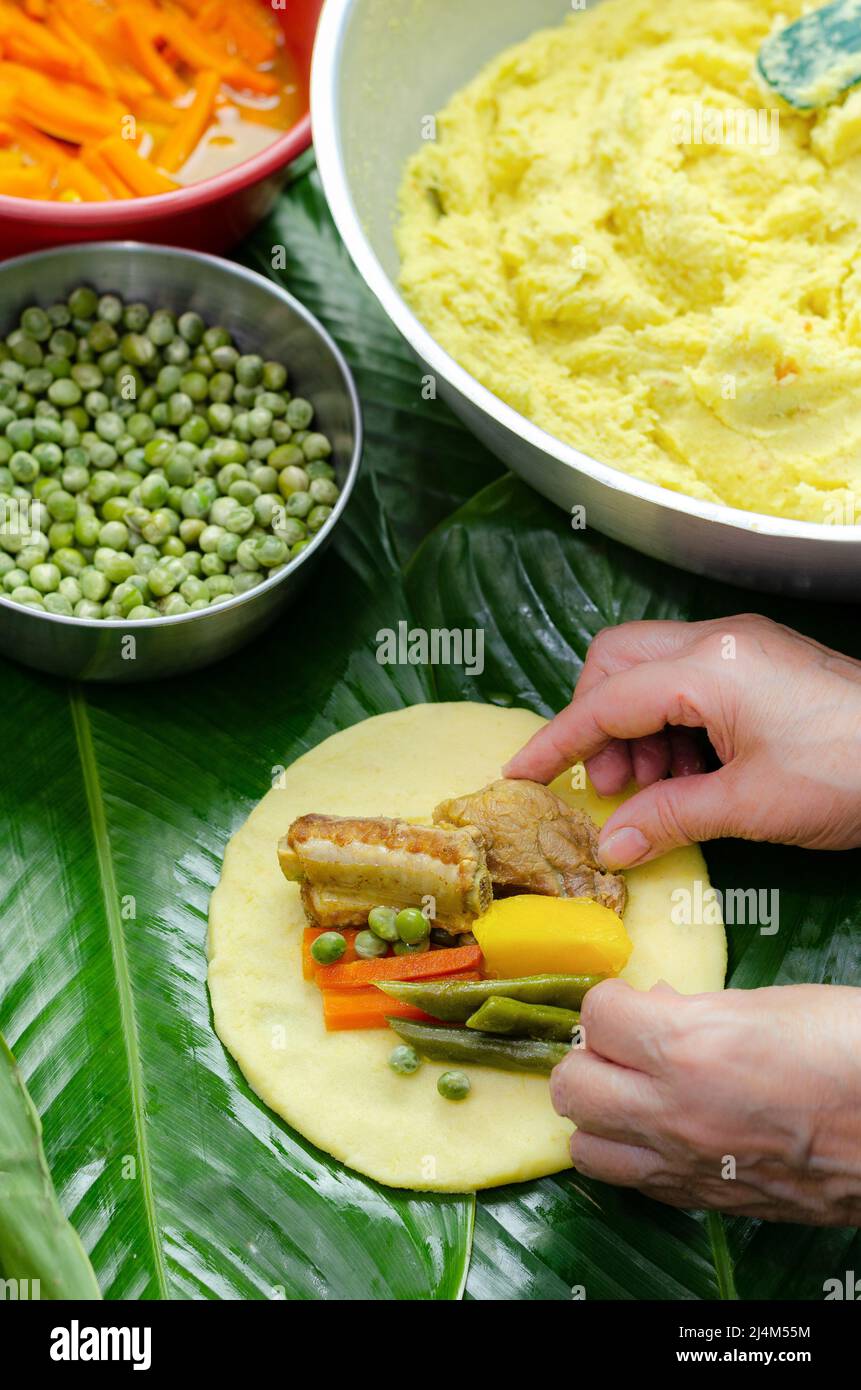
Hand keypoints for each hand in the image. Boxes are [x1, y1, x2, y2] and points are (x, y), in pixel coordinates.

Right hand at [504, 614, 860, 868]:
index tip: (519, 774)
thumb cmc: (848, 776)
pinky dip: (673, 727)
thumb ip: (667, 817)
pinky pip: (689, 680)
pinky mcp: (761, 660)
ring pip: (650, 670)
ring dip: (636, 731)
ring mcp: (742, 645)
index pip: (606, 702)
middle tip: (611, 787)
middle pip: (617, 661)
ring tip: (656, 792)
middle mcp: (717, 640)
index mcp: (708, 666)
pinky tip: (692, 776)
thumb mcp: (749, 807)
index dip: (557, 741)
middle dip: (597, 721)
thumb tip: (608, 845)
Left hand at [551, 979, 860, 1224]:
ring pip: (586, 1148)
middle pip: (571, 1086)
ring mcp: (687, 1167)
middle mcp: (672, 1114)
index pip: (595, 1015)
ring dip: (601, 1115)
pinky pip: (635, 1184)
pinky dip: (635, 1156)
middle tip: (625, 1047)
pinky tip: (666, 1132)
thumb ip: (693, 1009)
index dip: (612, 1001)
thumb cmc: (847, 1048)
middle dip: (590, 1058)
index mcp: (685, 1048)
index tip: (634, 1000)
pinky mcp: (708, 1203)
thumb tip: (651, 1005)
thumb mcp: (766, 1004)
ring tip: (634, 1093)